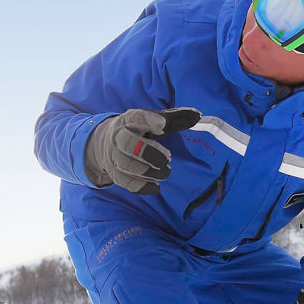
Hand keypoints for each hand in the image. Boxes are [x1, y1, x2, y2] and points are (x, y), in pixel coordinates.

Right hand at [83, 107, 200, 193]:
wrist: (106, 144)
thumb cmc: (138, 131)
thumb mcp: (152, 121)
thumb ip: (174, 119)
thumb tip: (197, 116)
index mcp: (129, 120)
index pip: (135, 118)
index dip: (148, 120)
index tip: (163, 125)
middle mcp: (118, 137)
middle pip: (128, 145)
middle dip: (150, 153)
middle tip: (167, 158)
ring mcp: (114, 157)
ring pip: (127, 166)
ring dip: (149, 172)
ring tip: (165, 172)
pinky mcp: (116, 174)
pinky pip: (127, 183)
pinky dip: (143, 187)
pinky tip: (156, 186)